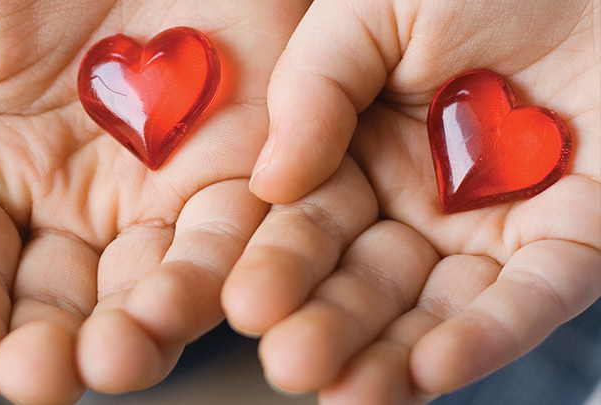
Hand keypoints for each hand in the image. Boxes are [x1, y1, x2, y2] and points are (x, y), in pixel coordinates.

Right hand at [0, 0, 306, 401]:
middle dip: (49, 349)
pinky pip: (250, 236)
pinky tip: (220, 305)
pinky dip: (242, 274)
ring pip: (154, 288)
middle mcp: (73, 206)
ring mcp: (160, 193)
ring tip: (119, 354)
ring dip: (142, 331)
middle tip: (41, 373)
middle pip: (62, 305)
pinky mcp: (246, 166)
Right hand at [223, 0, 600, 402]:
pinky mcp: (576, 240)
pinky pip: (533, 299)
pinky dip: (486, 337)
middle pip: (364, 278)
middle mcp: (418, 200)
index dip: (277, 262)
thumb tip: (269, 183)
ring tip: (350, 396)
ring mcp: (495, 227)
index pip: (308, 221)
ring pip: (436, 308)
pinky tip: (432, 373)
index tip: (246, 303)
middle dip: (327, 324)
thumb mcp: (370, 8)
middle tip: (292, 363)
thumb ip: (312, 87)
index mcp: (357, 149)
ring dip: (393, 356)